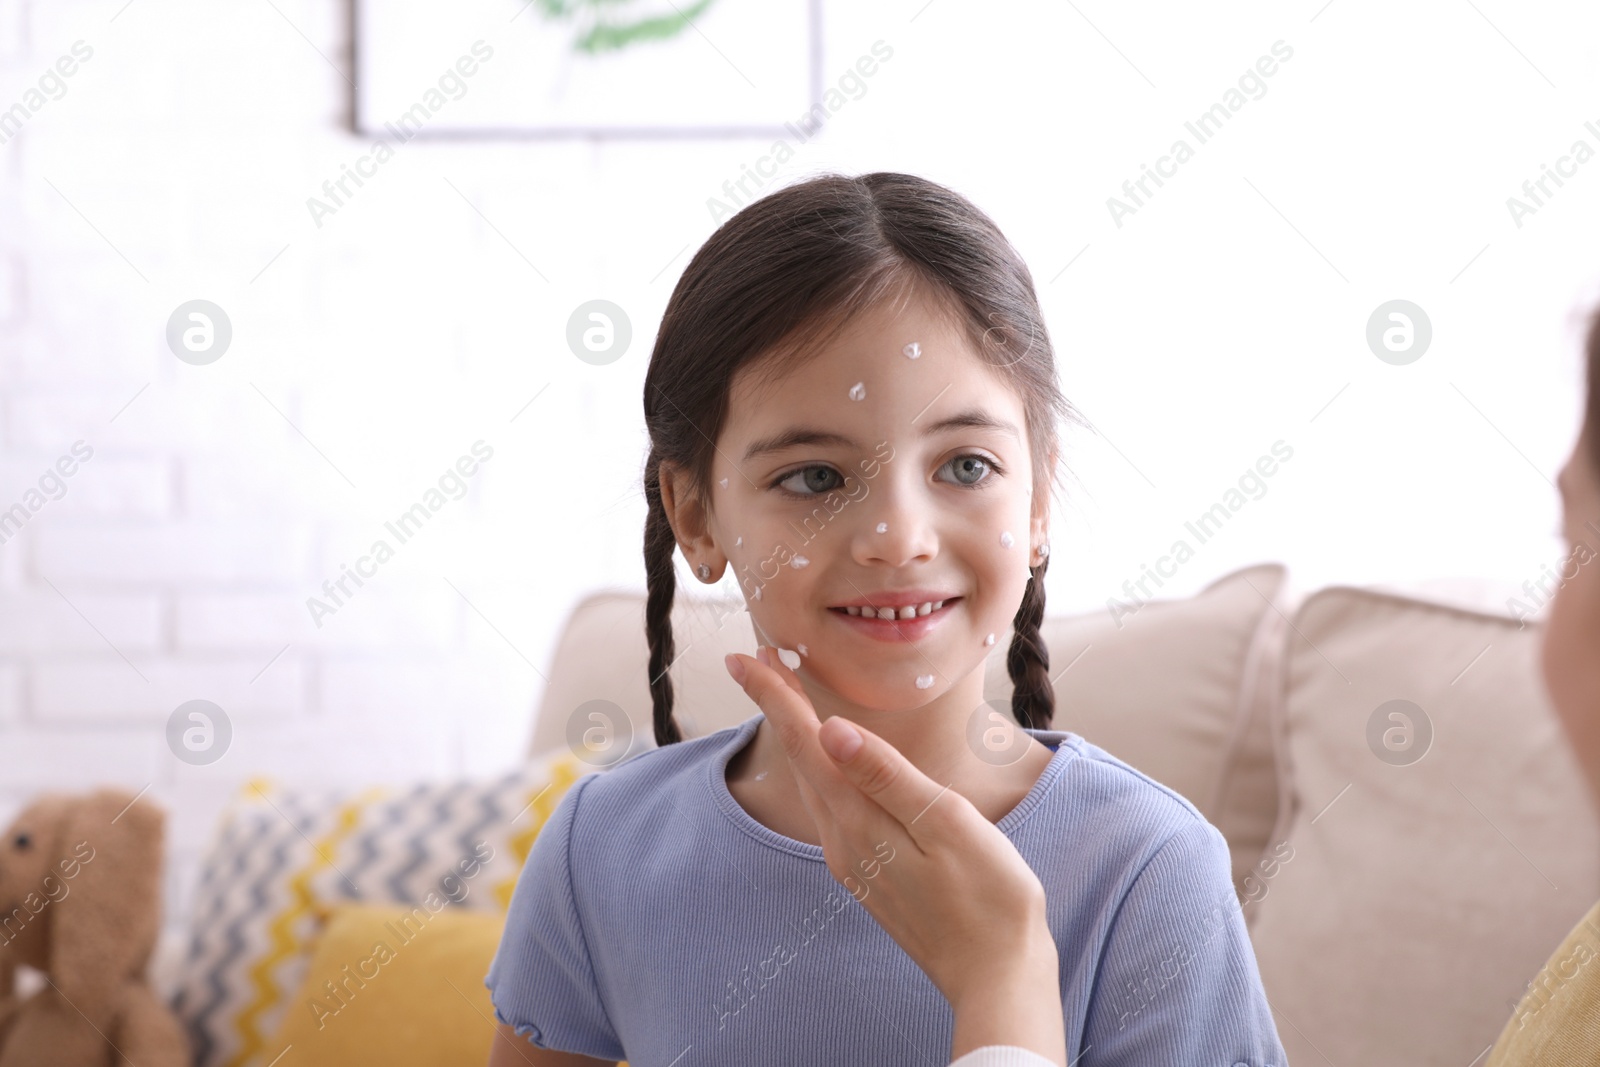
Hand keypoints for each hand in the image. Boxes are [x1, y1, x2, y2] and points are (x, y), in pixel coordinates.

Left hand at [725, 646, 1065, 1065]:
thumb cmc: (988, 897)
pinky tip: (828, 762)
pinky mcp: (871, 875)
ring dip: (798, 737)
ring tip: (785, 697)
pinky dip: (820, 770)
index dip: (777, 695)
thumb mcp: (944, 823)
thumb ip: (885, 776)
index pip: (807, 743)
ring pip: (813, 785)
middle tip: (759, 660)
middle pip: (801, 760)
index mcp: (858, 822)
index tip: (749, 656)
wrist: (997, 977)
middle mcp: (843, 842)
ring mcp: (854, 862)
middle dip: (779, 706)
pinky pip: (831, 808)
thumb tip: (829, 729)